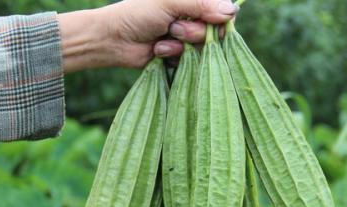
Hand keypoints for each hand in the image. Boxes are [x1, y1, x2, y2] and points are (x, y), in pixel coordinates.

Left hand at [59, 0, 237, 71]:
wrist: (114, 39)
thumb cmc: (138, 14)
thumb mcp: (170, 2)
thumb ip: (201, 4)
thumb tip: (232, 11)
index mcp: (191, 2)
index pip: (221, 9)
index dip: (220, 18)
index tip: (215, 22)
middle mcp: (191, 18)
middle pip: (214, 31)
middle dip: (194, 32)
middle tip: (174, 28)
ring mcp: (185, 38)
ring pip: (202, 47)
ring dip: (181, 45)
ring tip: (162, 40)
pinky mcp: (178, 56)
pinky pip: (189, 61)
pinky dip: (174, 56)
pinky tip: (158, 51)